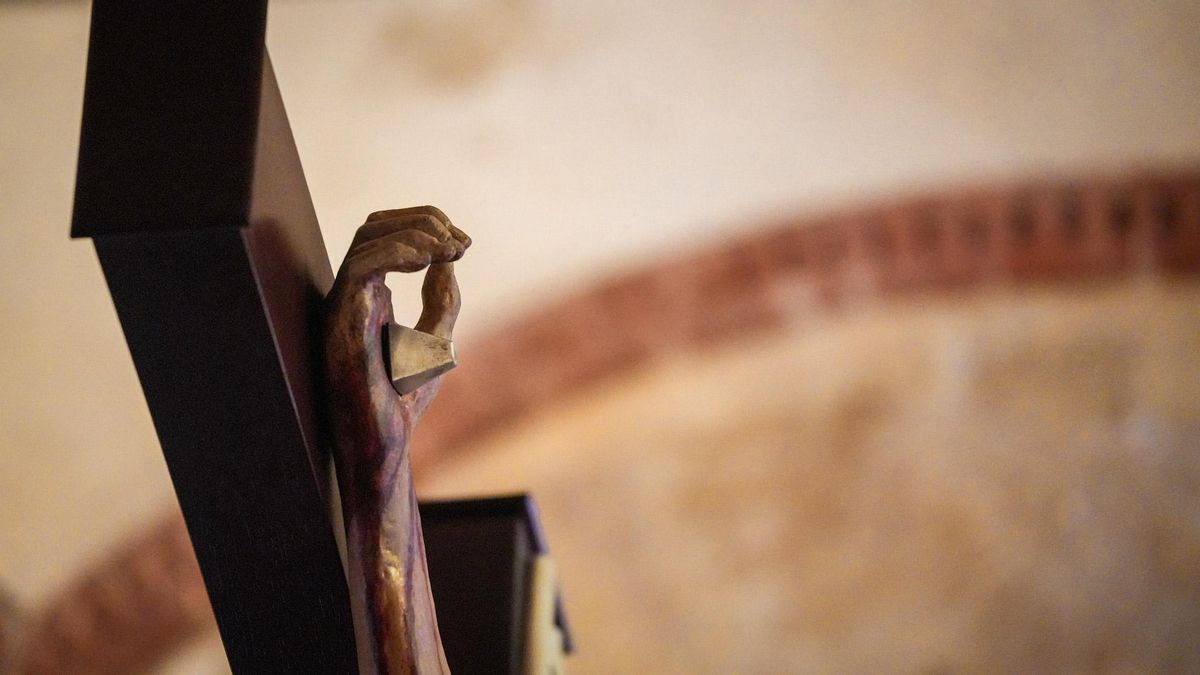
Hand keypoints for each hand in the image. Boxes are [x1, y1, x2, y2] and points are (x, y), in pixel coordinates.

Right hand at [324, 207, 470, 439]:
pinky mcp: (342, 321)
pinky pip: (360, 268)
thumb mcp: (436, 340)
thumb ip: (441, 299)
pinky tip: (429, 260)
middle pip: (376, 225)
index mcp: (372, 295)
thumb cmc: (403, 400)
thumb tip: (447, 256)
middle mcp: (353, 294)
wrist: (386, 441)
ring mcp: (344, 305)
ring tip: (449, 248)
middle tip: (459, 242)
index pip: (389, 234)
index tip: (464, 244)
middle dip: (422, 220)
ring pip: (366, 237)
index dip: (428, 225)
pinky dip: (397, 253)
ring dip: (414, 233)